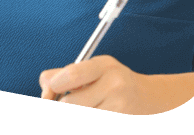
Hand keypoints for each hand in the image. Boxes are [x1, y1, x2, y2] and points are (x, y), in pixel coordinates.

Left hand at [39, 55, 157, 113]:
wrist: (148, 99)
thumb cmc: (112, 83)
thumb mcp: (93, 70)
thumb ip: (63, 75)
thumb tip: (45, 90)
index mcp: (105, 66)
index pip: (72, 76)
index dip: (53, 87)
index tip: (50, 93)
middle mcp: (115, 85)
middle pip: (70, 103)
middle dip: (64, 105)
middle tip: (70, 101)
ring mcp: (120, 107)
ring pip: (79, 113)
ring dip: (76, 111)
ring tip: (88, 104)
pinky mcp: (121, 118)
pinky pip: (91, 129)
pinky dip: (88, 118)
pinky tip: (97, 109)